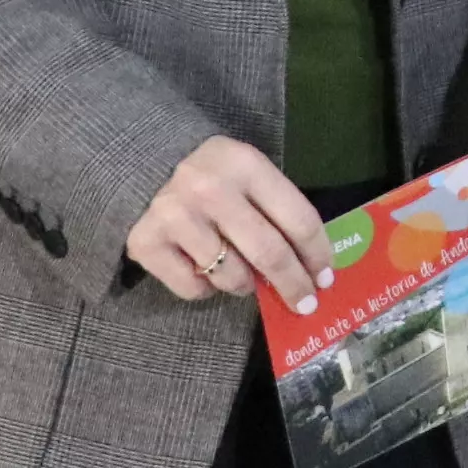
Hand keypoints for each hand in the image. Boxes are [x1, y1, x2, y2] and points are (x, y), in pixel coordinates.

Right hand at [125, 136, 332, 312]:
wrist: (143, 163)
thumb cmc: (212, 175)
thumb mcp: (247, 173)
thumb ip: (275, 208)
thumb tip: (310, 266)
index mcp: (244, 163)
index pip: (297, 218)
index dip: (317, 254)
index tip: (325, 278)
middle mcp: (209, 188)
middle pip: (268, 253)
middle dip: (293, 284)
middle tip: (305, 304)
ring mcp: (174, 216)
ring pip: (231, 277)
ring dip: (244, 284)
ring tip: (240, 270)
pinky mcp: (146, 243)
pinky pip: (194, 289)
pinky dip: (206, 288)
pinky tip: (202, 266)